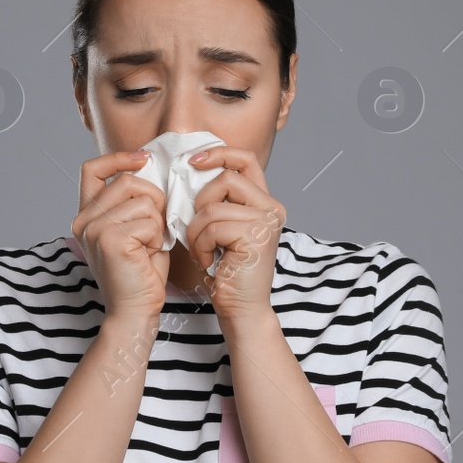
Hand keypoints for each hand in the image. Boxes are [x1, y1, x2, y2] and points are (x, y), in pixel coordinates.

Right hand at [73, 150, 169, 321]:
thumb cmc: (140, 273)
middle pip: (127, 181)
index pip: (93, 169)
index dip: (119, 158)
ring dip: (158, 224)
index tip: (144, 159)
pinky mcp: (110, 240)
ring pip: (143, 201)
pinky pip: (149, 222)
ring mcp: (94, 230)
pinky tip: (149, 256)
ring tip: (150, 246)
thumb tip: (151, 169)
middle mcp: (84, 220)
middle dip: (154, 199)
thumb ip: (135, 202)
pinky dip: (158, 239)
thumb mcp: (135, 229)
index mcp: (86, 215)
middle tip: (157, 227)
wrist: (135, 311)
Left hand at [181, 145, 285, 323]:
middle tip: (195, 228)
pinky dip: (201, 244)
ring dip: (196, 231)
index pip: (245, 160)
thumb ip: (217, 201)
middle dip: (199, 202)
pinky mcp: (257, 236)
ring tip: (201, 250)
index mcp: (264, 202)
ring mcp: (267, 221)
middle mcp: (272, 208)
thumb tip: (190, 170)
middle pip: (226, 178)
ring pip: (213, 206)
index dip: (219, 153)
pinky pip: (212, 227)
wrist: (241, 309)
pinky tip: (209, 260)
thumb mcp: (221, 228)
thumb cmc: (226, 271)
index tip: (193, 162)